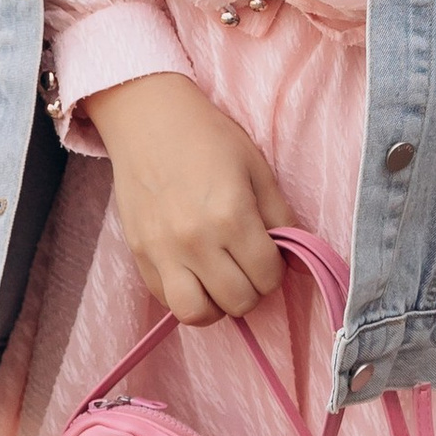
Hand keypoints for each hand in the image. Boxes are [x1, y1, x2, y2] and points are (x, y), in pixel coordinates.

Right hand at [89, 74, 295, 322]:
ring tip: (220, 281)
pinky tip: (193, 272)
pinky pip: (165, 301)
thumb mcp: (256, 167)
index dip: (276, 270)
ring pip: (198, 314)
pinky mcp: (139, 255)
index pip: (267, 276)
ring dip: (217, 304)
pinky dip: (185, 295)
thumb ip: (281, 217)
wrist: (149, 120)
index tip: (269, 254)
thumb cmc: (208, 137)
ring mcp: (163, 252)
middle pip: (238, 301)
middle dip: (252, 288)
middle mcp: (196, 241)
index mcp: (231, 215)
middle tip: (248, 265)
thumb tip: (295, 261)